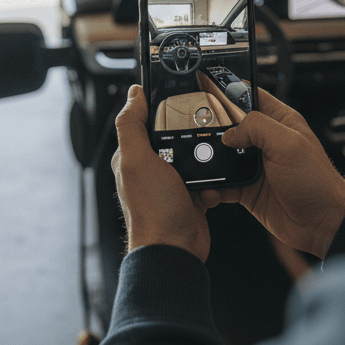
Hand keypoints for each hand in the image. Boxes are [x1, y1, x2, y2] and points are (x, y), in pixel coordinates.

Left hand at [112, 84, 210, 262]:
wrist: (175, 249)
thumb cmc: (152, 209)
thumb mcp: (136, 160)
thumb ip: (131, 126)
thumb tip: (133, 95)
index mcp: (132, 156)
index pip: (145, 120)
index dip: (160, 107)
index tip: (179, 97)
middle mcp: (150, 167)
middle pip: (174, 135)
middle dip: (190, 132)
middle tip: (203, 128)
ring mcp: (172, 182)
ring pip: (194, 155)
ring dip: (205, 157)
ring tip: (208, 160)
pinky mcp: (191, 194)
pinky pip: (208, 177)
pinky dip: (213, 181)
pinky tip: (210, 186)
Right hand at [199, 89, 344, 258]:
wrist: (322, 224)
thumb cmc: (317, 182)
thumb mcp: (288, 144)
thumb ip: (256, 128)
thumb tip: (228, 132)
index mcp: (279, 122)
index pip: (249, 96)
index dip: (228, 92)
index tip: (205, 92)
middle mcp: (264, 142)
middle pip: (228, 126)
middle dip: (209, 130)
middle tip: (193, 132)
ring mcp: (253, 165)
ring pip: (220, 156)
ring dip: (207, 161)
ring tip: (197, 163)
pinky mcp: (246, 188)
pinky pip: (221, 183)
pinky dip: (211, 187)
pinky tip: (209, 190)